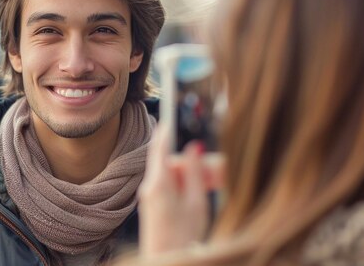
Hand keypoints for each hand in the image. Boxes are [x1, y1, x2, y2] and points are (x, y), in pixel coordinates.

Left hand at [137, 125, 209, 256]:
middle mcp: (149, 186)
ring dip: (190, 175)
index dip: (166, 129)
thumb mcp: (196, 203)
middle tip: (215, 166)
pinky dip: (184, 186)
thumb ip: (195, 173)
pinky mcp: (152, 205)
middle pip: (169, 162)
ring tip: (213, 184)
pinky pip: (168, 187)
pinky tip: (199, 195)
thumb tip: (193, 148)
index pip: (159, 146)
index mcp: (158, 182)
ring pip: (171, 174)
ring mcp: (148, 196)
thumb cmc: (182, 238)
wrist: (166, 262)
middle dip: (191, 161)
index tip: (171, 113)